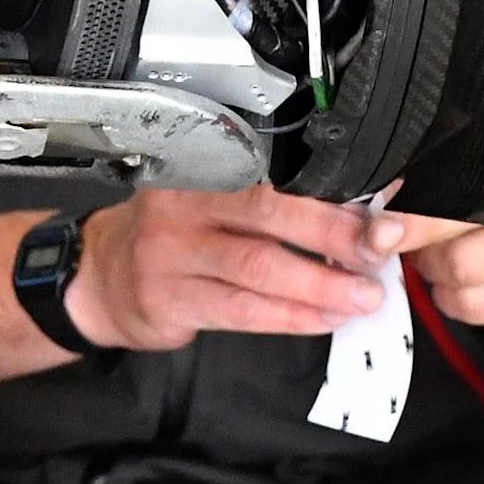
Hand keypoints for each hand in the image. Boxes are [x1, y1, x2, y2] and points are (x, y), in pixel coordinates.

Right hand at [65, 185, 401, 350]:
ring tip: (362, 296)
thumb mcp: (217, 202)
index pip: (277, 173)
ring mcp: (172, 252)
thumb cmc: (176, 236)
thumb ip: (282, 201)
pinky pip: (240, 310)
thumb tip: (368, 204)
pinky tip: (322, 318)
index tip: (381, 206)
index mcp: (205, 165)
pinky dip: (288, 316)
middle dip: (333, 233)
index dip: (333, 191)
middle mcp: (184, 202)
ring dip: (318, 283)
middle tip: (380, 250)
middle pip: (268, 211)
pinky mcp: (169, 298)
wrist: (101, 277)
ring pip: (257, 266)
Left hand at [395, 209, 483, 380]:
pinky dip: (457, 299)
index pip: (461, 200)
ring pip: (461, 288)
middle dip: (423, 252)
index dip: (415, 220)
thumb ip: (441, 188)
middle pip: (457, 255)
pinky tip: (470, 282)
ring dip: (438, 278)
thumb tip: (381, 207)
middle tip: (415, 241)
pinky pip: (474, 310)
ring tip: (447, 258)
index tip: (380, 232)